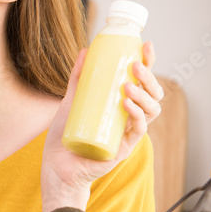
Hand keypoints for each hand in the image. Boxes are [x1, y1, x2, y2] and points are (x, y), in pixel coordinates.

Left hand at [40, 41, 162, 211]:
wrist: (57, 165)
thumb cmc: (66, 135)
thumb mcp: (70, 101)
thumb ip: (77, 79)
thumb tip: (84, 51)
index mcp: (121, 105)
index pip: (142, 82)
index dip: (149, 64)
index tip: (146, 45)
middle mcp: (130, 118)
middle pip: (153, 95)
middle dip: (149, 77)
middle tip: (136, 64)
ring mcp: (129, 133)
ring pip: (151, 111)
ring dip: (143, 94)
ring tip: (127, 84)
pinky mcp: (124, 148)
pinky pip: (138, 130)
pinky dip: (135, 115)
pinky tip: (125, 103)